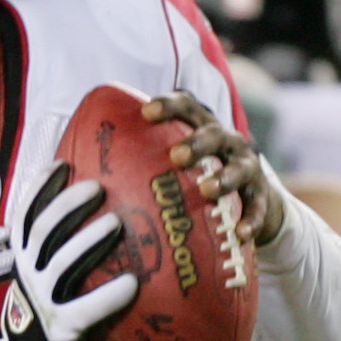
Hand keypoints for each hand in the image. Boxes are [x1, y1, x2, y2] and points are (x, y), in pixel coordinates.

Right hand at [0, 169, 138, 340]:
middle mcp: (29, 276)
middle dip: (68, 205)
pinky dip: (108, 297)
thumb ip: (58, 244)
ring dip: (88, 241)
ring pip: (62, 264)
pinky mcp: (63, 330)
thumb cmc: (52, 309)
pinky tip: (131, 285)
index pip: (24, 215)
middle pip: (43, 231)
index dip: (38, 188)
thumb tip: (94, 199)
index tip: (61, 164)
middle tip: (97, 187)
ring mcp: (44, 303)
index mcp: (24, 258)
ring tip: (114, 223)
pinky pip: (84, 311)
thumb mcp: (45, 273)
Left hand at [142, 91, 284, 248]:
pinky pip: (259, 208)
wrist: (254, 200)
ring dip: (223, 178)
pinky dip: (252, 220)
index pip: (187, 106)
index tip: (146, 113)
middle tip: (175, 156)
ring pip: (238, 168)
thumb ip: (138, 165)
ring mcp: (247, 168)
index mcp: (201, 128)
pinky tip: (241, 234)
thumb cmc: (197, 180)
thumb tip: (78, 175)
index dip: (168, 106)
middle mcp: (227, 142)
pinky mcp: (263, 196)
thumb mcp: (174, 167)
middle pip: (213, 134)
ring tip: (207, 190)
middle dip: (196, 143)